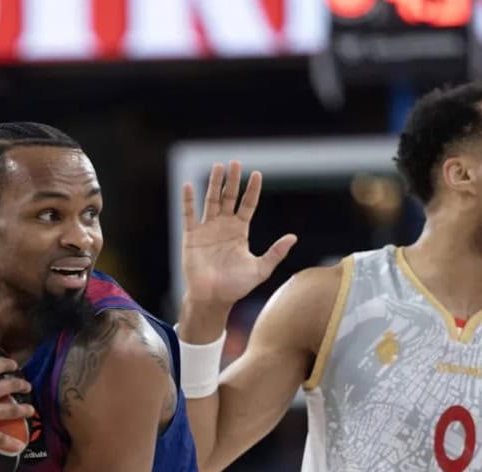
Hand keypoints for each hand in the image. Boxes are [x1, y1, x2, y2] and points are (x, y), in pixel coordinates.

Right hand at [181, 161, 296, 306]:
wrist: (213, 298)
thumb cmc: (236, 286)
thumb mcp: (261, 269)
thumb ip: (276, 252)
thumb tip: (293, 237)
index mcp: (239, 231)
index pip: (247, 205)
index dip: (252, 190)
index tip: (257, 175)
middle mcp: (223, 226)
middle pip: (229, 197)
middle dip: (233, 181)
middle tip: (236, 163)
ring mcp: (207, 229)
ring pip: (210, 201)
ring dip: (214, 184)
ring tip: (218, 166)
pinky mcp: (191, 236)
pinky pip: (189, 215)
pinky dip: (188, 201)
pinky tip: (188, 186)